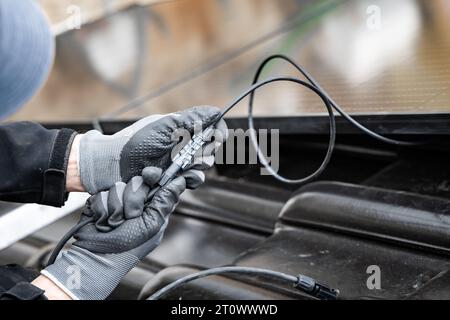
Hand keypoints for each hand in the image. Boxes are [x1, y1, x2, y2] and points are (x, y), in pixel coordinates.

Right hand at [42, 166, 201, 299]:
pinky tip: (103, 223)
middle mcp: (135, 202)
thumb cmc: (128, 248)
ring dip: (116, 209)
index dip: (153, 176)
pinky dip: (102, 211)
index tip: (150, 176)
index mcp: (152, 206)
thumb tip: (180, 182)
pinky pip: (101, 195)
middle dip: (133, 201)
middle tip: (130, 217)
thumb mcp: (152, 226)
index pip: (156, 181)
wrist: (98, 257)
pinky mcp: (99, 202)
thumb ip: (164, 202)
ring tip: (114, 225)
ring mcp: (117, 201)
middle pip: (137, 182)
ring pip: (118, 187)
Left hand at [78, 106, 226, 193]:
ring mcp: (176, 163)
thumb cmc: (133, 143)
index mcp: (181, 128)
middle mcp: (181, 145)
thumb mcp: (165, 127)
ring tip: (178, 169)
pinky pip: (187, 181)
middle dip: (203, 154)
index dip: (217, 132)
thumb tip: (216, 112)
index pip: (209, 128)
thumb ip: (191, 119)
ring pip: (200, 169)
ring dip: (191, 169)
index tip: (218, 138)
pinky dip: (179, 180)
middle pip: (209, 150)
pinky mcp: (171, 179)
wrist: (112, 166)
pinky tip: (163, 177)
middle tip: (190, 156)